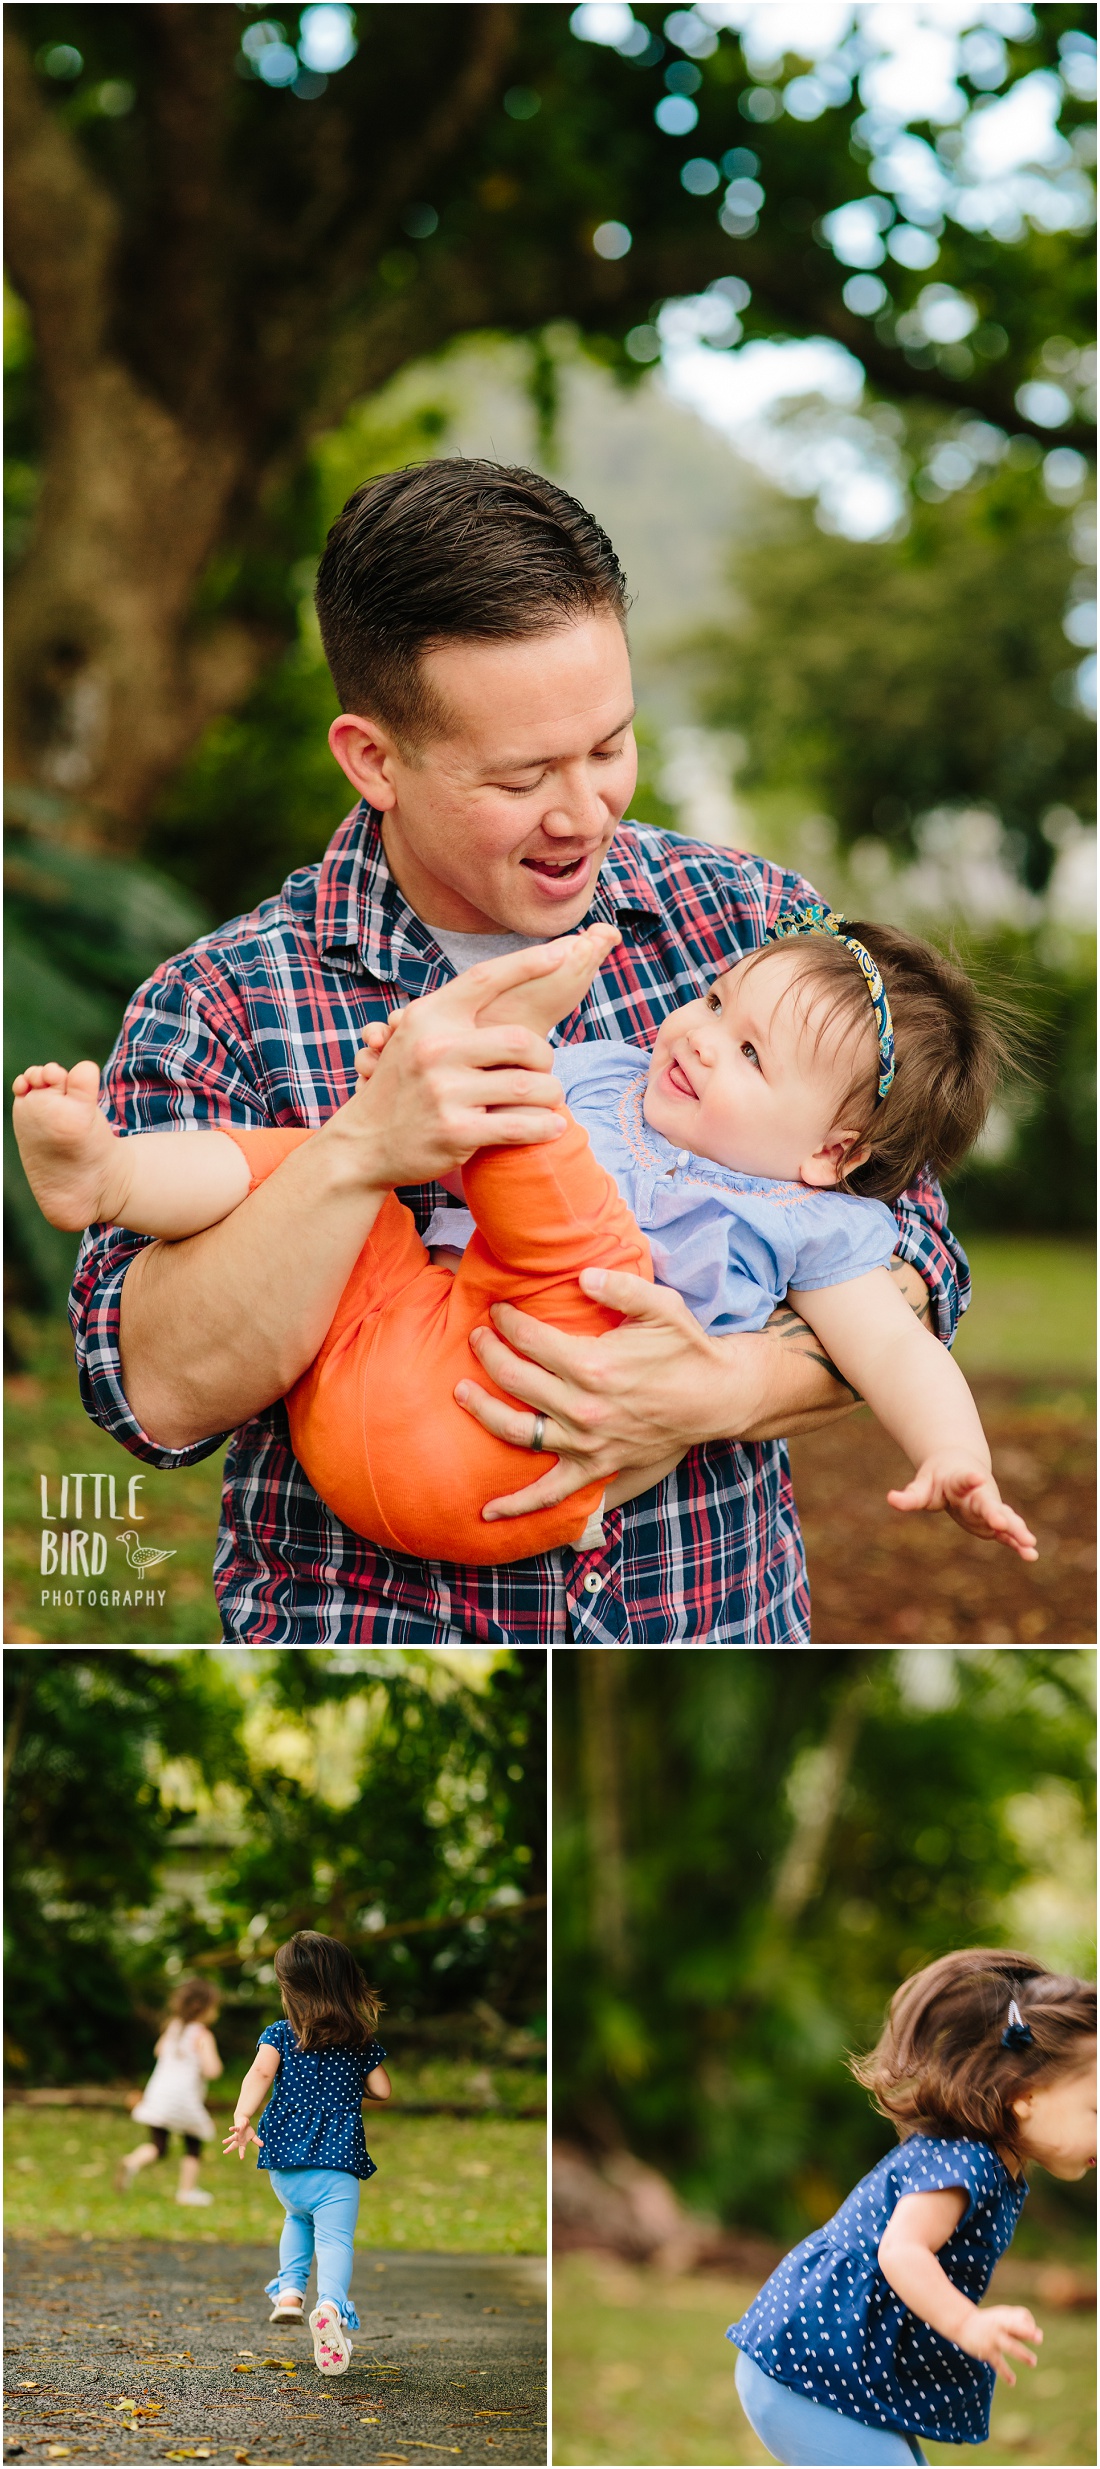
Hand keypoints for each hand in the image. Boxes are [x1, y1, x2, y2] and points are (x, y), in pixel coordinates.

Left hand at [222, 2119, 260, 2159]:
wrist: (243, 2120)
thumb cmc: (247, 2130)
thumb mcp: (253, 2136)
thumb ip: (257, 2141)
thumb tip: (263, 2145)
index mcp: (242, 2142)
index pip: (242, 2149)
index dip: (242, 2153)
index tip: (242, 2158)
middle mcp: (238, 2139)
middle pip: (233, 2145)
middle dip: (229, 2149)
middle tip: (224, 2152)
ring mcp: (237, 2134)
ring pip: (232, 2138)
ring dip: (228, 2140)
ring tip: (224, 2142)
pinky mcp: (238, 2128)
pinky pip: (236, 2129)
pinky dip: (233, 2129)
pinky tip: (230, 2129)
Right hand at [323, 948, 575, 1191]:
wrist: (363, 1143)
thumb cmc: (405, 1085)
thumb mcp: (416, 1038)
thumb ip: (455, 1016)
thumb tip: (506, 982)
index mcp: (428, 1018)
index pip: (484, 979)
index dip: (526, 963)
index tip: (562, 953)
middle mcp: (435, 1049)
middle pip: (521, 1040)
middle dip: (544, 1057)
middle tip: (543, 1069)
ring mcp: (444, 1092)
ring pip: (528, 1086)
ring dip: (550, 1094)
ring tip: (550, 1099)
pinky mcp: (456, 1131)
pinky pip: (520, 1125)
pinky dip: (545, 1127)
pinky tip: (552, 1127)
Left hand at [455, 1264, 731, 1517]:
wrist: (717, 1399)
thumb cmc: (687, 1349)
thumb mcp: (661, 1307)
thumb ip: (620, 1287)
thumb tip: (581, 1276)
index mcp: (592, 1365)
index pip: (529, 1339)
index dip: (506, 1321)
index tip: (497, 1311)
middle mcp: (582, 1407)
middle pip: (512, 1378)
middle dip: (487, 1352)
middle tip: (476, 1338)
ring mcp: (585, 1442)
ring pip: (514, 1430)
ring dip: (480, 1410)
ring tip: (460, 1391)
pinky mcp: (594, 1467)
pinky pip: (548, 1492)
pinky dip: (517, 1505)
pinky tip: (487, 1511)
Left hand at [888, 1452, 1037, 1560]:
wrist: (961, 1468)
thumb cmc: (939, 1478)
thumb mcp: (922, 1485)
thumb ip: (910, 1495)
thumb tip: (891, 1499)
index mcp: (961, 1480)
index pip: (964, 1479)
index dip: (969, 1478)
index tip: (977, 1477)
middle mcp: (980, 1493)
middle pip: (988, 1503)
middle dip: (996, 1513)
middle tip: (1003, 1522)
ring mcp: (990, 1507)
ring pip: (1004, 1518)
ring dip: (1015, 1530)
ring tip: (1029, 1543)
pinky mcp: (994, 1521)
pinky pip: (1007, 1533)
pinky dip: (1018, 1542)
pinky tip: (1031, 1555)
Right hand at [957, 2303, 1041, 2383]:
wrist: (963, 2324)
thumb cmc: (990, 2322)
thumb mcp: (1003, 2318)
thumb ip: (1020, 2326)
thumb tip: (1039, 2335)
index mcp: (1006, 2316)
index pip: (1023, 2316)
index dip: (1030, 2324)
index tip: (1036, 2333)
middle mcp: (1000, 2325)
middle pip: (1015, 2326)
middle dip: (1027, 2332)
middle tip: (1039, 2338)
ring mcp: (993, 2338)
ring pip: (1009, 2346)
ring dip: (1021, 2354)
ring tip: (1033, 2362)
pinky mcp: (986, 2351)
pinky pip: (998, 2362)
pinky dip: (1005, 2372)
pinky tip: (1012, 2382)